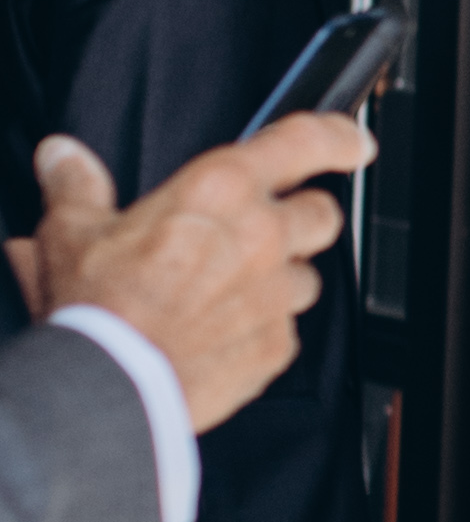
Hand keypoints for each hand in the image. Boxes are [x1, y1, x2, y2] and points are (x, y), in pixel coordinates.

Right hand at [9, 118, 369, 429]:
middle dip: (304, 217)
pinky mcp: (276, 346)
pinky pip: (288, 330)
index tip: (353, 141)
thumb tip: (64, 158)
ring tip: (232, 290)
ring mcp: (275, 294)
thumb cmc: (98, 307)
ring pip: (307, 277)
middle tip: (266, 228)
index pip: (304, 142)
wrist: (109, 384)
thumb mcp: (71, 231)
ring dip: (281, 279)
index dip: (339, 136)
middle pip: (322, 214)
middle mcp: (261, 237)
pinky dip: (265, 330)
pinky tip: (226, 334)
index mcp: (221, 190)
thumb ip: (77, 186)